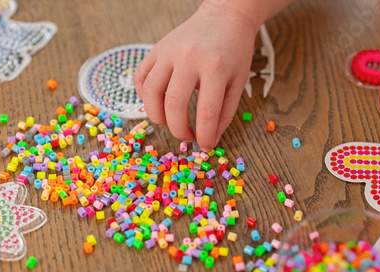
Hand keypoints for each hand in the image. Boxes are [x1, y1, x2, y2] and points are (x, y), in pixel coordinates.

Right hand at [134, 3, 258, 151]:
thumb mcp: (238, 82)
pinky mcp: (156, 49)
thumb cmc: (235, 51)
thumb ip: (225, 113)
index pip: (206, 113)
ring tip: (170, 121)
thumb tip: (210, 139)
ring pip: (149, 93)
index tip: (204, 146)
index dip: (204, 136)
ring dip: (157, 116)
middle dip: (178, 130)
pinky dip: (144, 96)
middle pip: (173, 106)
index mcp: (215, 68)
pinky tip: (158, 102)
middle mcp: (188, 58)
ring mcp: (168, 52)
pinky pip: (140, 78)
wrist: (225, 16)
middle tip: (187, 136)